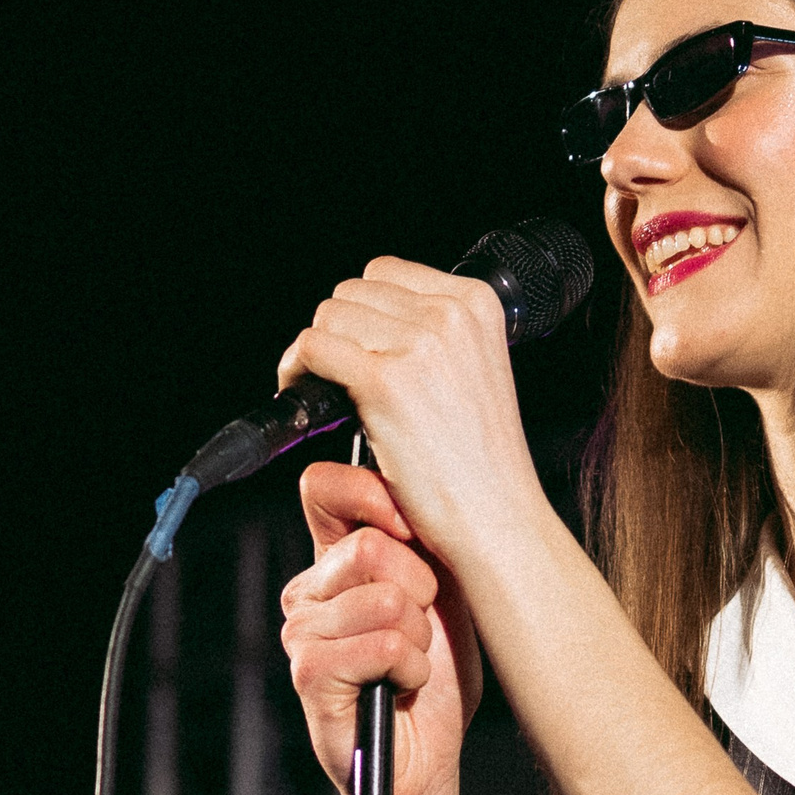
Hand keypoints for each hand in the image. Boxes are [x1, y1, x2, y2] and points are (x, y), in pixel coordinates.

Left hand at [275, 259, 542, 572]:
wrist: (496, 521)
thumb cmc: (481, 465)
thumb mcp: (474, 373)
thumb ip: (436, 336)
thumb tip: (371, 320)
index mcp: (478, 302)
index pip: (386, 272)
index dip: (361, 313)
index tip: (357, 350)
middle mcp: (452, 313)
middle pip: (352, 291)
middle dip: (338, 334)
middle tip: (335, 381)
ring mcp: (420, 344)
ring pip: (328, 316)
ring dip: (315, 354)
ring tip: (324, 394)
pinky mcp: (386, 382)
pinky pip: (313, 348)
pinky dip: (297, 371)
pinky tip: (307, 401)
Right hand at [281, 461, 482, 794]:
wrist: (428, 757)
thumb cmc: (437, 675)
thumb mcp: (444, 589)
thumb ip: (424, 536)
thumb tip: (418, 491)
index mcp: (334, 559)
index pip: (324, 487)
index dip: (375, 495)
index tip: (417, 531)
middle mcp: (309, 590)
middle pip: (371, 546)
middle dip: (421, 589)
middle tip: (421, 629)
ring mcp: (303, 632)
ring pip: (385, 599)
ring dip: (419, 639)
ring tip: (411, 663)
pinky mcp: (310, 673)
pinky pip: (383, 644)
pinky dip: (411, 668)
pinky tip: (401, 686)